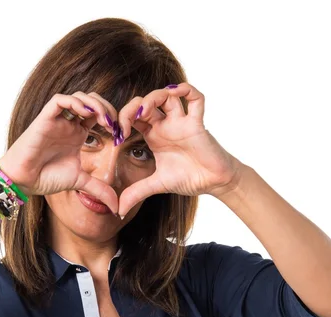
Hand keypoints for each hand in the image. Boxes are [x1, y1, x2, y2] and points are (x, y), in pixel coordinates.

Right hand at [0, 92, 119, 213]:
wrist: (23, 181)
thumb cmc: (46, 178)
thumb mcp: (80, 182)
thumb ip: (99, 189)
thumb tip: (117, 207)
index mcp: (77, 133)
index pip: (99, 114)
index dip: (112, 119)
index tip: (120, 134)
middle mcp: (68, 123)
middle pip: (92, 101)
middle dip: (107, 108)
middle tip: (114, 124)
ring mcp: (57, 120)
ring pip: (78, 97)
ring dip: (95, 103)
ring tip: (103, 119)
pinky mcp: (44, 119)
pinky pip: (60, 100)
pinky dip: (75, 102)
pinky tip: (86, 113)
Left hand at [116, 82, 242, 217]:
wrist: (213, 183)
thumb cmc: (189, 178)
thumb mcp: (156, 185)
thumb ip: (136, 193)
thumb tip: (118, 211)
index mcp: (154, 134)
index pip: (134, 116)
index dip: (122, 120)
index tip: (117, 136)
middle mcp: (166, 124)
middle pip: (147, 102)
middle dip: (132, 107)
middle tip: (125, 123)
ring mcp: (182, 122)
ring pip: (167, 95)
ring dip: (154, 97)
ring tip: (144, 111)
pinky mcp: (197, 123)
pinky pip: (196, 99)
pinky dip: (187, 90)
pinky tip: (177, 93)